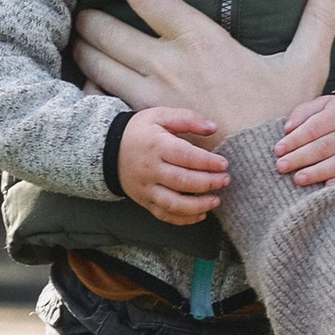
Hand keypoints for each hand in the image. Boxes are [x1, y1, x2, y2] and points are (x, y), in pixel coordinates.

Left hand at [74, 0, 334, 140]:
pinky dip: (90, 90)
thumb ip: (319, 19)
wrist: (261, 176)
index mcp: (199, 40)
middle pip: (106, 29)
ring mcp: (148, 97)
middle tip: (83, 14)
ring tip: (78, 42)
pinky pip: (101, 101)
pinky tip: (89, 86)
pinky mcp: (142, 125)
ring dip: (83, 50)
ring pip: (95, 64)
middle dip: (90, 18)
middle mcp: (165, 64)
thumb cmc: (281, 118)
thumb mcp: (307, 65)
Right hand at [115, 104, 229, 225]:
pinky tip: (200, 214)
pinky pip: (164, 214)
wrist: (108, 149)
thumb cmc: (140, 131)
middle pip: (182, 181)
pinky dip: (183, 219)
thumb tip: (212, 127)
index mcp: (156, 145)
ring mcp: (146, 188)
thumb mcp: (160, 115)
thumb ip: (187, 119)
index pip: (186, 156)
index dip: (207, 162)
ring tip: (216, 201)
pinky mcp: (144, 201)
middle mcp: (150, 169)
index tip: (224, 164)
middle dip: (208, 183)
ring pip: (173, 203)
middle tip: (225, 180)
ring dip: (198, 205)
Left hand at [274, 92, 334, 188]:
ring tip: (298, 179)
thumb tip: (287, 129)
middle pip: (324, 147)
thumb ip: (303, 113)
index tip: (278, 150)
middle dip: (301, 158)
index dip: (295, 140)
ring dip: (317, 173)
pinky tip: (327, 187)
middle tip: (281, 166)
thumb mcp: (322, 104)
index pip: (313, 128)